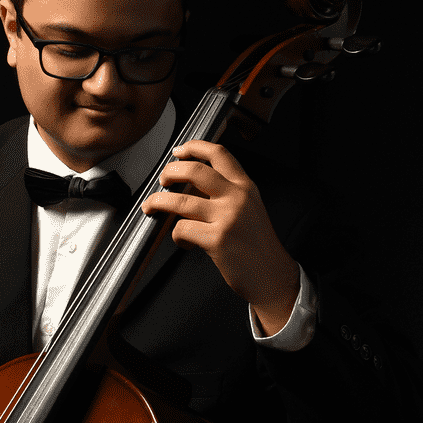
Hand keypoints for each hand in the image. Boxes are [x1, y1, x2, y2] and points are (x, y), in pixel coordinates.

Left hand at [141, 140, 298, 334]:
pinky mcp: (217, 240)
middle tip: (162, 181)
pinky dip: (176, 235)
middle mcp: (237, 198)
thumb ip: (225, 193)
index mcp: (245, 187)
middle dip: (170, 172)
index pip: (219, 154)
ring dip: (158, 202)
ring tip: (151, 207)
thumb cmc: (256, 245)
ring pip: (179, 200)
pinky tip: (183, 242)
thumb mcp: (249, 208)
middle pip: (195, 170)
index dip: (195, 147)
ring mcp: (227, 218)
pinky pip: (182, 229)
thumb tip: (187, 185)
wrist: (272, 276)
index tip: (178, 150)